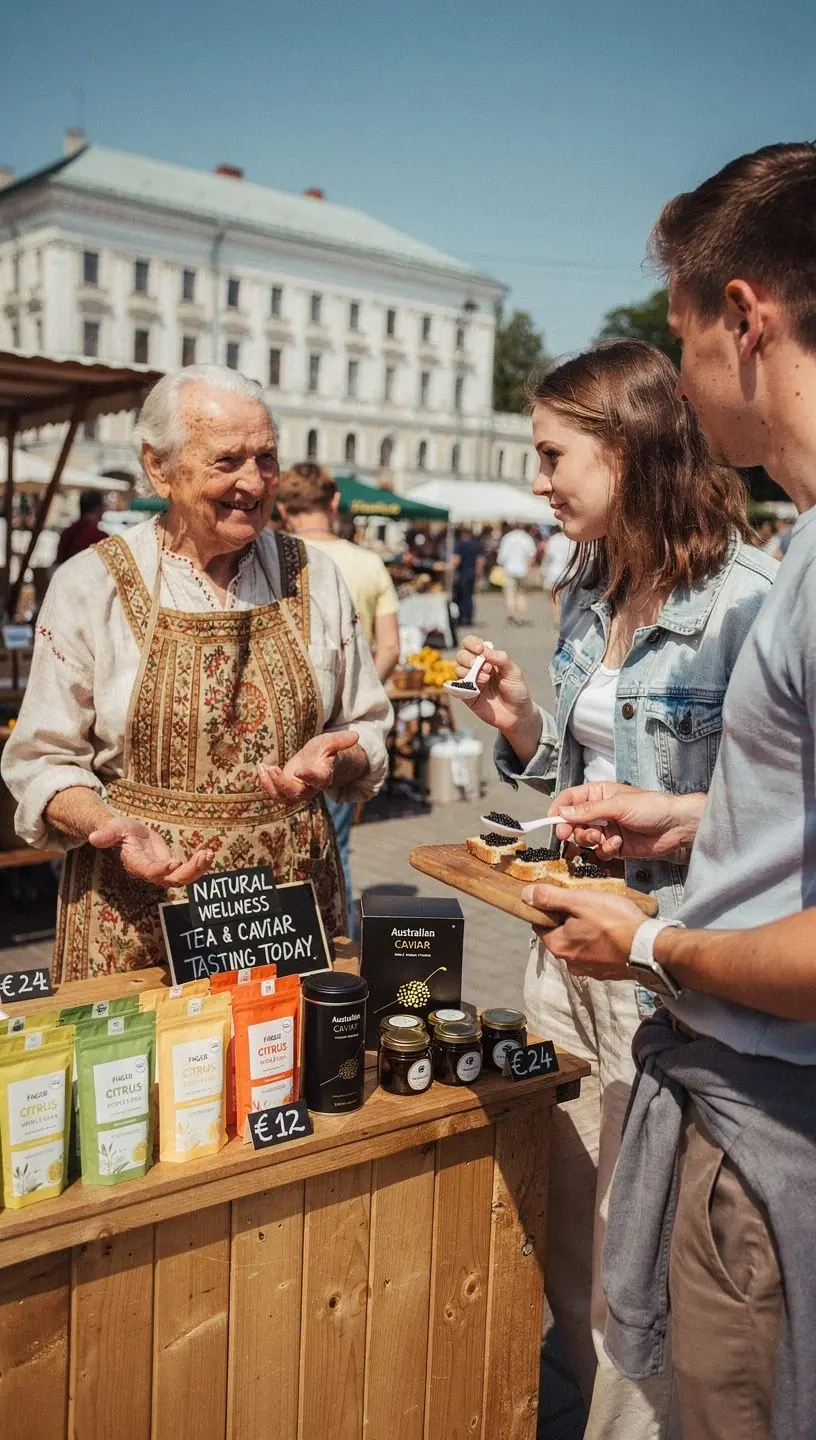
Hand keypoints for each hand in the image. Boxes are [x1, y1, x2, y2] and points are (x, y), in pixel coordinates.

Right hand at [89, 818, 213, 887]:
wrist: (127, 835)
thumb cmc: (118, 831)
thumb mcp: (112, 829)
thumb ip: (106, 835)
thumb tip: (93, 837)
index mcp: (136, 864)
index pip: (150, 872)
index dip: (161, 870)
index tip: (174, 861)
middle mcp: (150, 872)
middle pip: (171, 880)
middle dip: (188, 871)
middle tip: (202, 857)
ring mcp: (162, 871)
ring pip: (182, 878)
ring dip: (198, 869)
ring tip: (208, 854)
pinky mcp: (171, 866)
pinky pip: (188, 870)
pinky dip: (200, 864)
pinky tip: (209, 853)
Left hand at [258, 730, 359, 803]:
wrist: (316, 761)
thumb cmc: (324, 751)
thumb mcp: (330, 742)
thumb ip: (340, 741)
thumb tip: (356, 736)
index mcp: (323, 776)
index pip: (318, 780)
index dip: (309, 777)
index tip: (299, 771)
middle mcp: (310, 787)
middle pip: (296, 794)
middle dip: (283, 784)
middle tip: (273, 769)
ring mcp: (296, 790)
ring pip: (283, 797)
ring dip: (271, 785)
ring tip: (264, 767)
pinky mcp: (285, 789)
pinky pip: (274, 792)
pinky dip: (266, 782)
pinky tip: (262, 766)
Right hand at [454, 636, 540, 748]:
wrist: (517, 715)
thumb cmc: (517, 691)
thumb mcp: (513, 672)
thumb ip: (501, 659)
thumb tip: (485, 649)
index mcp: (487, 658)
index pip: (471, 644)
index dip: (472, 643)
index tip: (480, 649)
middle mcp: (476, 668)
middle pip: (461, 655)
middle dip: (469, 659)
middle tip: (487, 669)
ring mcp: (470, 682)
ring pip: (457, 669)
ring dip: (469, 672)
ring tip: (486, 680)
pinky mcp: (466, 696)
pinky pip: (455, 688)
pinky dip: (460, 685)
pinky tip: (474, 689)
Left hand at [521, 884, 642, 980]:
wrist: (650, 947)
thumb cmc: (617, 923)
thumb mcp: (580, 901)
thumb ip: (550, 898)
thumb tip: (526, 895)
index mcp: (559, 946)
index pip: (540, 924)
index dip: (549, 907)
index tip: (562, 897)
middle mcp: (570, 962)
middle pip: (560, 933)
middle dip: (570, 917)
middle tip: (586, 903)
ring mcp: (589, 968)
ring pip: (579, 942)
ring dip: (586, 928)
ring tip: (603, 914)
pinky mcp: (606, 970)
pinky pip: (596, 950)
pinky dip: (600, 939)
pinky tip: (612, 928)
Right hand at [549, 782, 703, 861]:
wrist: (676, 828)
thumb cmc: (651, 807)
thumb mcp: (617, 805)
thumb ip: (589, 810)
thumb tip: (562, 813)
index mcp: (598, 794)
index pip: (570, 800)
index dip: (558, 810)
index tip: (551, 821)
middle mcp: (600, 812)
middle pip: (572, 822)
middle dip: (571, 829)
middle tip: (569, 835)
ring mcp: (607, 830)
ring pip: (584, 839)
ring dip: (590, 840)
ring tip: (603, 838)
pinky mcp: (615, 847)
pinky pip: (599, 852)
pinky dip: (605, 850)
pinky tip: (618, 845)